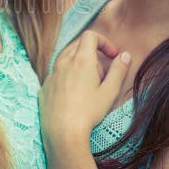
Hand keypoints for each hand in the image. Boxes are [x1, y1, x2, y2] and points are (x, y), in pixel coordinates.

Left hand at [40, 30, 130, 151]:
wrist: (62, 133)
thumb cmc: (88, 112)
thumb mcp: (110, 92)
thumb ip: (119, 70)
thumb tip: (124, 55)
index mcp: (81, 60)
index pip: (90, 36)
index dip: (104, 41)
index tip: (112, 55)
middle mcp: (63, 62)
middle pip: (78, 45)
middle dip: (93, 54)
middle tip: (102, 75)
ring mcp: (51, 74)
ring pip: (66, 59)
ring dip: (79, 64)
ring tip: (88, 86)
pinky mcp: (44, 86)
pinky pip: (57, 73)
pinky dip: (68, 76)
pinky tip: (74, 96)